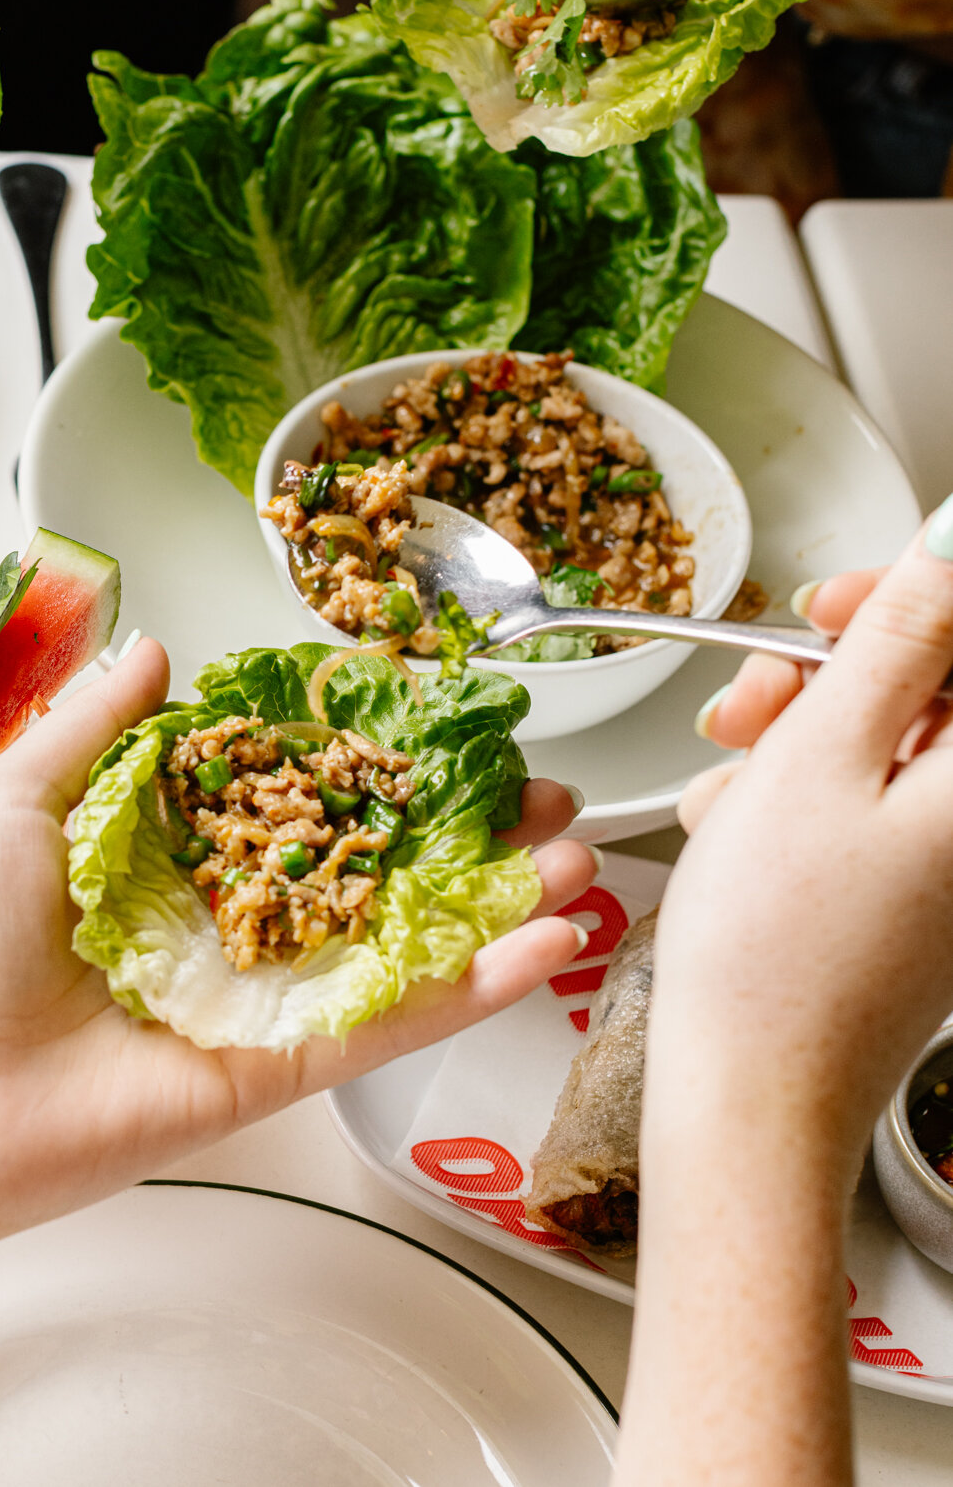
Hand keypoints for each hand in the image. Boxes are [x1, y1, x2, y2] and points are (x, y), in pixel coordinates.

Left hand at [0, 638, 594, 1240]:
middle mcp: (226, 924)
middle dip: (463, 834)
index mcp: (168, 855)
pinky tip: (542, 946)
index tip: (446, 731)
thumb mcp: (16, 794)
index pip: (297, 796)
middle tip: (546, 796)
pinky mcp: (276, 1069)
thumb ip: (97, 721)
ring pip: (400, 944)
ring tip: (581, 862)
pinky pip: (386, 1023)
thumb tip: (157, 645)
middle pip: (372, 869)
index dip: (374, 764)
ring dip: (496, 907)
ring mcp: (259, 999)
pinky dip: (470, 988)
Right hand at [660, 518, 952, 1163]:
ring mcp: (950, 873)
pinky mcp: (913, 902)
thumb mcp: (816, 757)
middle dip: (831, 678)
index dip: (905, 603)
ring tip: (727, 783)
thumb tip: (944, 560)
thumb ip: (890, 644)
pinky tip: (741, 831)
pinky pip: (866, 810)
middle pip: (929, 697)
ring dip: (796, 740)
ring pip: (884, 748)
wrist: (751, 1097)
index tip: (828, 608)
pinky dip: (799, 801)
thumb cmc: (776, 948)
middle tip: (754, 702)